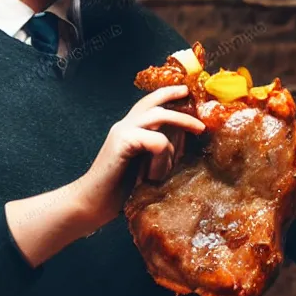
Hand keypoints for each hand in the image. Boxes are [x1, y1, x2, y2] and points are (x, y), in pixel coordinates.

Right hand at [80, 85, 204, 227]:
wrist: (93, 204)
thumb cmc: (121, 189)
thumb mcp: (149, 165)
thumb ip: (163, 149)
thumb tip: (184, 137)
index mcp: (131, 128)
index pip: (151, 103)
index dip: (168, 94)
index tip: (187, 92)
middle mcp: (126, 125)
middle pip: (155, 102)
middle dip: (181, 102)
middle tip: (202, 112)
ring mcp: (122, 131)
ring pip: (159, 116)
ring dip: (182, 123)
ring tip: (198, 131)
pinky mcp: (122, 142)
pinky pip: (156, 141)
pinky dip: (164, 156)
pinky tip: (156, 175)